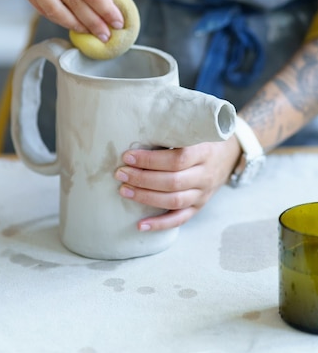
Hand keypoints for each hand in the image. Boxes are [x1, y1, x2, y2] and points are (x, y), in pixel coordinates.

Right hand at [5, 0, 123, 38]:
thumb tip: (98, 5)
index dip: (105, 10)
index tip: (117, 22)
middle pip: (74, 1)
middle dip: (93, 22)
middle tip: (106, 35)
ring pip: (54, 8)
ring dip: (75, 24)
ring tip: (89, 32)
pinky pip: (40, 5)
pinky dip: (56, 16)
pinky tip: (70, 21)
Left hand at [115, 138, 240, 230]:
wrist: (230, 154)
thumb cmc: (204, 138)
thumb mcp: (196, 129)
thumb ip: (174, 130)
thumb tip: (139, 127)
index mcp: (204, 152)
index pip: (177, 159)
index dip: (151, 160)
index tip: (128, 156)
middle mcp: (205, 175)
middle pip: (173, 181)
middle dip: (143, 179)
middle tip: (121, 173)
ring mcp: (203, 194)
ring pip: (174, 201)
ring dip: (146, 198)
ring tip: (124, 190)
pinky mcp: (199, 206)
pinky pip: (180, 219)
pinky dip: (160, 224)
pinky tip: (141, 225)